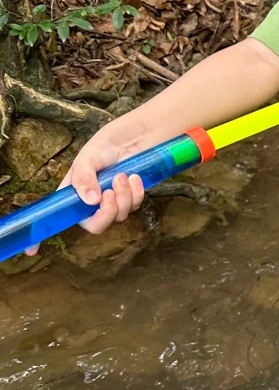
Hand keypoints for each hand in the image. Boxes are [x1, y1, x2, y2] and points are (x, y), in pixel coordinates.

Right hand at [25, 130, 144, 255]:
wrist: (133, 138)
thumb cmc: (105, 146)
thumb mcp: (88, 158)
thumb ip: (84, 178)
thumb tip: (90, 201)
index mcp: (72, 195)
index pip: (58, 219)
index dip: (43, 237)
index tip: (32, 251)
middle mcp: (90, 204)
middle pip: (96, 226)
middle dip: (106, 212)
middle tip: (110, 193)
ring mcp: (111, 203)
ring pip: (118, 216)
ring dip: (123, 196)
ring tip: (122, 175)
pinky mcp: (130, 200)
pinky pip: (134, 206)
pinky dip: (135, 193)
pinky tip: (134, 177)